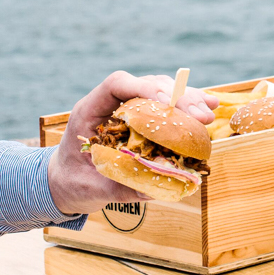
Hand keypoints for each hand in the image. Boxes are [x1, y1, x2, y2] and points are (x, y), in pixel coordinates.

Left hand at [46, 71, 218, 214]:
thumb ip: (118, 188)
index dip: (144, 88)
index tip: (168, 102)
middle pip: (147, 85)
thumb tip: (154, 190)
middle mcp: (111, 104)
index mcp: (91, 111)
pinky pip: (166, 105)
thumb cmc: (72, 183)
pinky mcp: (141, 119)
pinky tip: (209, 107)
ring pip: (161, 91)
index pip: (117, 84)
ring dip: (187, 99)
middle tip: (201, 115)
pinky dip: (187, 106)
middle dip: (177, 97)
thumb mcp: (91, 189)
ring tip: (210, 113)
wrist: (64, 182)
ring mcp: (128, 108)